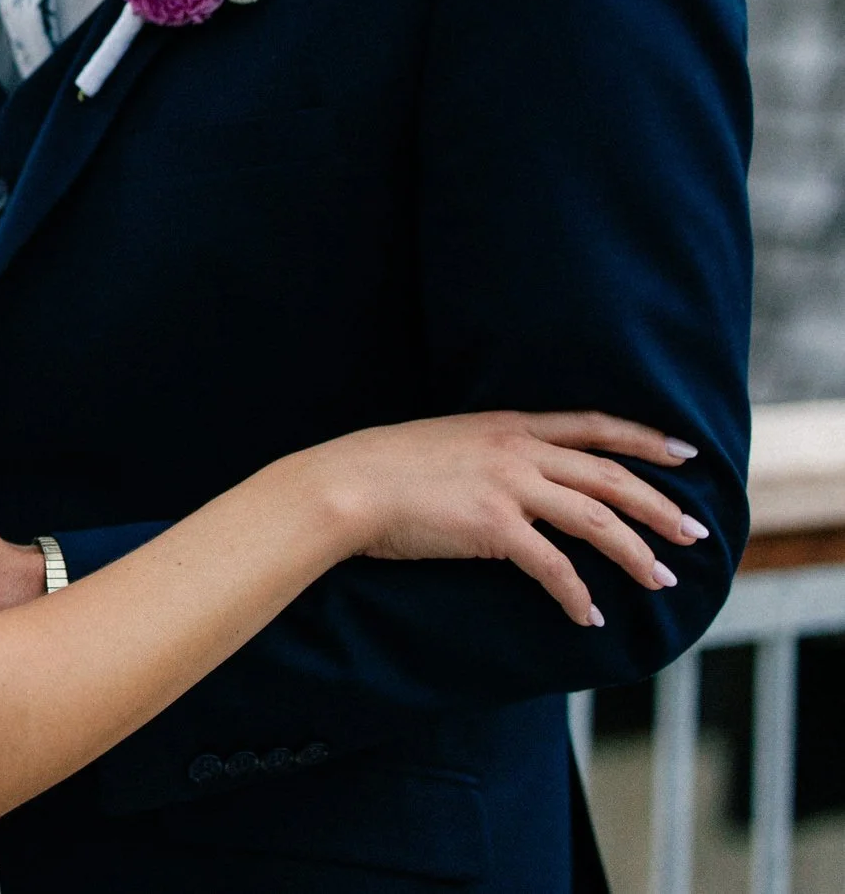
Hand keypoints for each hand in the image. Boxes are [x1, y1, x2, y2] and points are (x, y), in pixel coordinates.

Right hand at [305, 410, 707, 625]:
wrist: (345, 483)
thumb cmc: (379, 466)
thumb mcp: (442, 440)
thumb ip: (483, 452)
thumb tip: (504, 474)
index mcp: (506, 424)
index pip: (592, 425)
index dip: (644, 439)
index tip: (684, 452)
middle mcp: (516, 449)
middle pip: (611, 475)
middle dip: (660, 506)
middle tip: (694, 532)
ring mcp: (508, 486)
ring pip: (597, 520)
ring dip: (636, 553)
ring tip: (663, 579)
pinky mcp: (494, 527)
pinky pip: (554, 567)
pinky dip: (578, 595)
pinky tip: (589, 615)